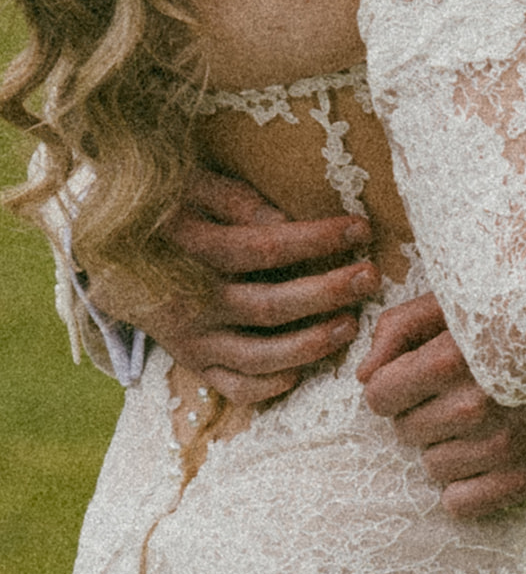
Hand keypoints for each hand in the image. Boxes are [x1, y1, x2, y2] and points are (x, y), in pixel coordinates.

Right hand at [87, 169, 380, 403]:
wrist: (107, 255)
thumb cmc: (166, 210)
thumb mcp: (192, 187)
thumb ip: (235, 200)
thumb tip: (285, 222)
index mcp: (190, 250)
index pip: (264, 247)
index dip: (316, 239)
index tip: (361, 228)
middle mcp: (189, 302)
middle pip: (269, 306)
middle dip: (327, 292)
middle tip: (369, 277)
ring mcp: (190, 339)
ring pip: (257, 356)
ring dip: (309, 345)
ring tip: (350, 325)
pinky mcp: (191, 363)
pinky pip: (233, 387)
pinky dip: (268, 387)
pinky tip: (301, 371)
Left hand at [358, 293, 525, 515]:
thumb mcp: (461, 298)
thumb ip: (400, 327)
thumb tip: (364, 376)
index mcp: (452, 357)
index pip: (379, 397)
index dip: (392, 385)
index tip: (416, 375)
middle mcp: (474, 406)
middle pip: (405, 431)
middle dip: (423, 410)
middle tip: (460, 388)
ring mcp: (503, 446)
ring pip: (431, 466)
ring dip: (447, 444)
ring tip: (482, 415)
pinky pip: (460, 503)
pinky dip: (467, 482)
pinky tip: (490, 451)